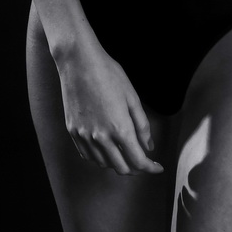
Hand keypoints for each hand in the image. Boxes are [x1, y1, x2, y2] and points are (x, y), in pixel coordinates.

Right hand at [56, 40, 163, 175]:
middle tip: (143, 160)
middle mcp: (101, 138)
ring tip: (125, 153)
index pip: (138, 161)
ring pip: (103, 164)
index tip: (157, 167)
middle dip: (136, 168)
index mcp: (120, 129)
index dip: (150, 168)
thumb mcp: (132, 97)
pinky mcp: (73, 131)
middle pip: (121, 168)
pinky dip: (100, 158)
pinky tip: (106, 149)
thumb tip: (148, 147)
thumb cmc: (108, 74)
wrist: (79, 62)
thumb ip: (142, 126)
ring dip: (118, 164)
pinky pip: (87, 155)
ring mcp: (84, 136)